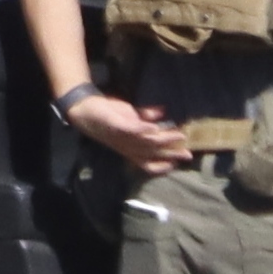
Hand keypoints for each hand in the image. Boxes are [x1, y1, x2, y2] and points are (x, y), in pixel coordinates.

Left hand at [64, 89, 188, 175]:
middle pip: (152, 153)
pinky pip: (132, 130)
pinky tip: (154, 128)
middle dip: (171, 154)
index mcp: (130, 148)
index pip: (148, 162)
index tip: (177, 165)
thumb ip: (145, 116)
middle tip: (187, 154)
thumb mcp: (129, 119)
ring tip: (179, 135)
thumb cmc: (108, 116)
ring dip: (164, 139)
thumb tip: (163, 112)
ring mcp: (122, 136)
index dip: (162, 165)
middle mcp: (127, 146)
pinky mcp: (116, 125)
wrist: (85, 108)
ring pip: (147, 142)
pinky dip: (144, 129)